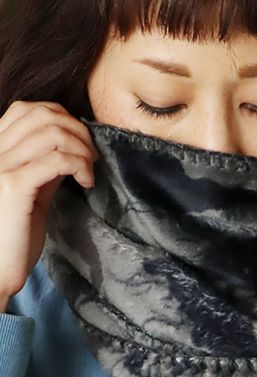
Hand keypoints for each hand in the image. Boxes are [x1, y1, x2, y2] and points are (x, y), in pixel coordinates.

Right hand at [0, 100, 98, 310]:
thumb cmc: (16, 233)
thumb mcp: (33, 191)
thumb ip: (46, 166)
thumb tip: (71, 148)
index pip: (28, 109)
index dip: (63, 118)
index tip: (82, 144)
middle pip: (43, 115)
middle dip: (78, 132)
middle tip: (93, 158)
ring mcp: (2, 166)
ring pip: (52, 133)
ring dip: (82, 149)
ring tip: (89, 173)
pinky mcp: (14, 186)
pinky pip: (56, 159)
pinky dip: (79, 165)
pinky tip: (86, 182)